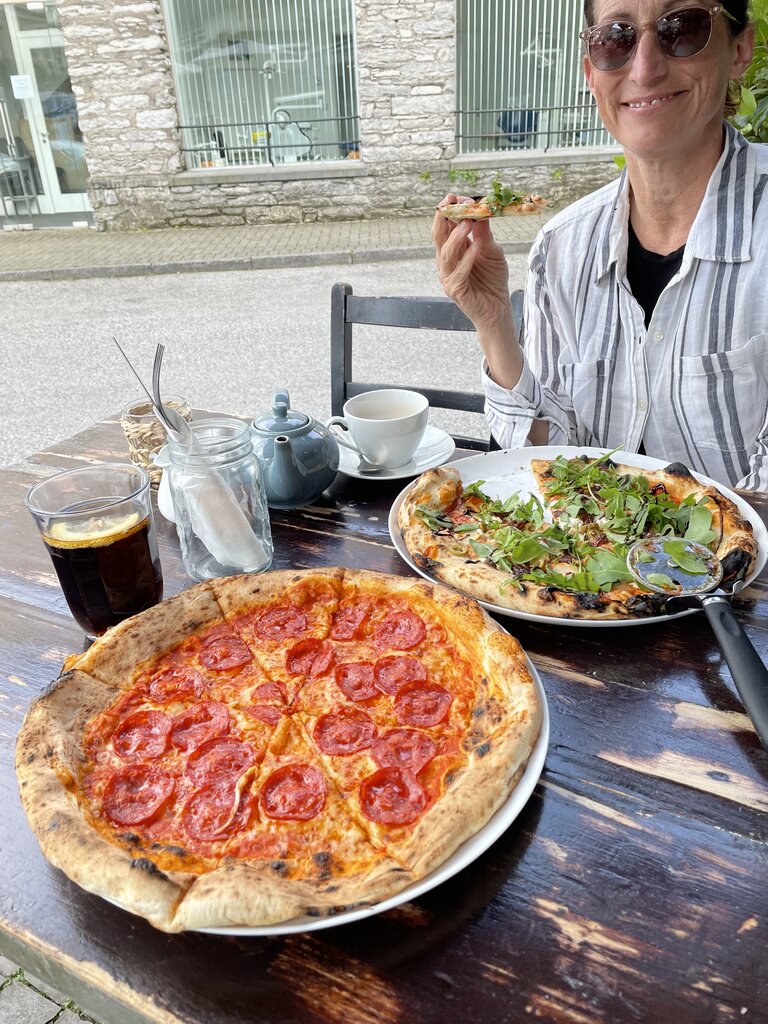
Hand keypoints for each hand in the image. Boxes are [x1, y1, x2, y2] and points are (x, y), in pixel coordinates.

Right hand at [432, 194, 511, 331]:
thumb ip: (485, 233)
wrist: (497, 307)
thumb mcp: (492, 250)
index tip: (457, 196)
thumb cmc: (493, 279)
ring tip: (468, 223)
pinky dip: (468, 257)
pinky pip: (459, 271)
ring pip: (446, 252)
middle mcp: (446, 261)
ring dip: (457, 236)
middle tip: (453, 201)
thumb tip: (482, 208)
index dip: (449, 211)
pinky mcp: (455, 289)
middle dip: (445, 217)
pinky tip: (477, 246)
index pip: (445, 226)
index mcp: (453, 249)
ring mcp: (448, 275)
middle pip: (439, 236)